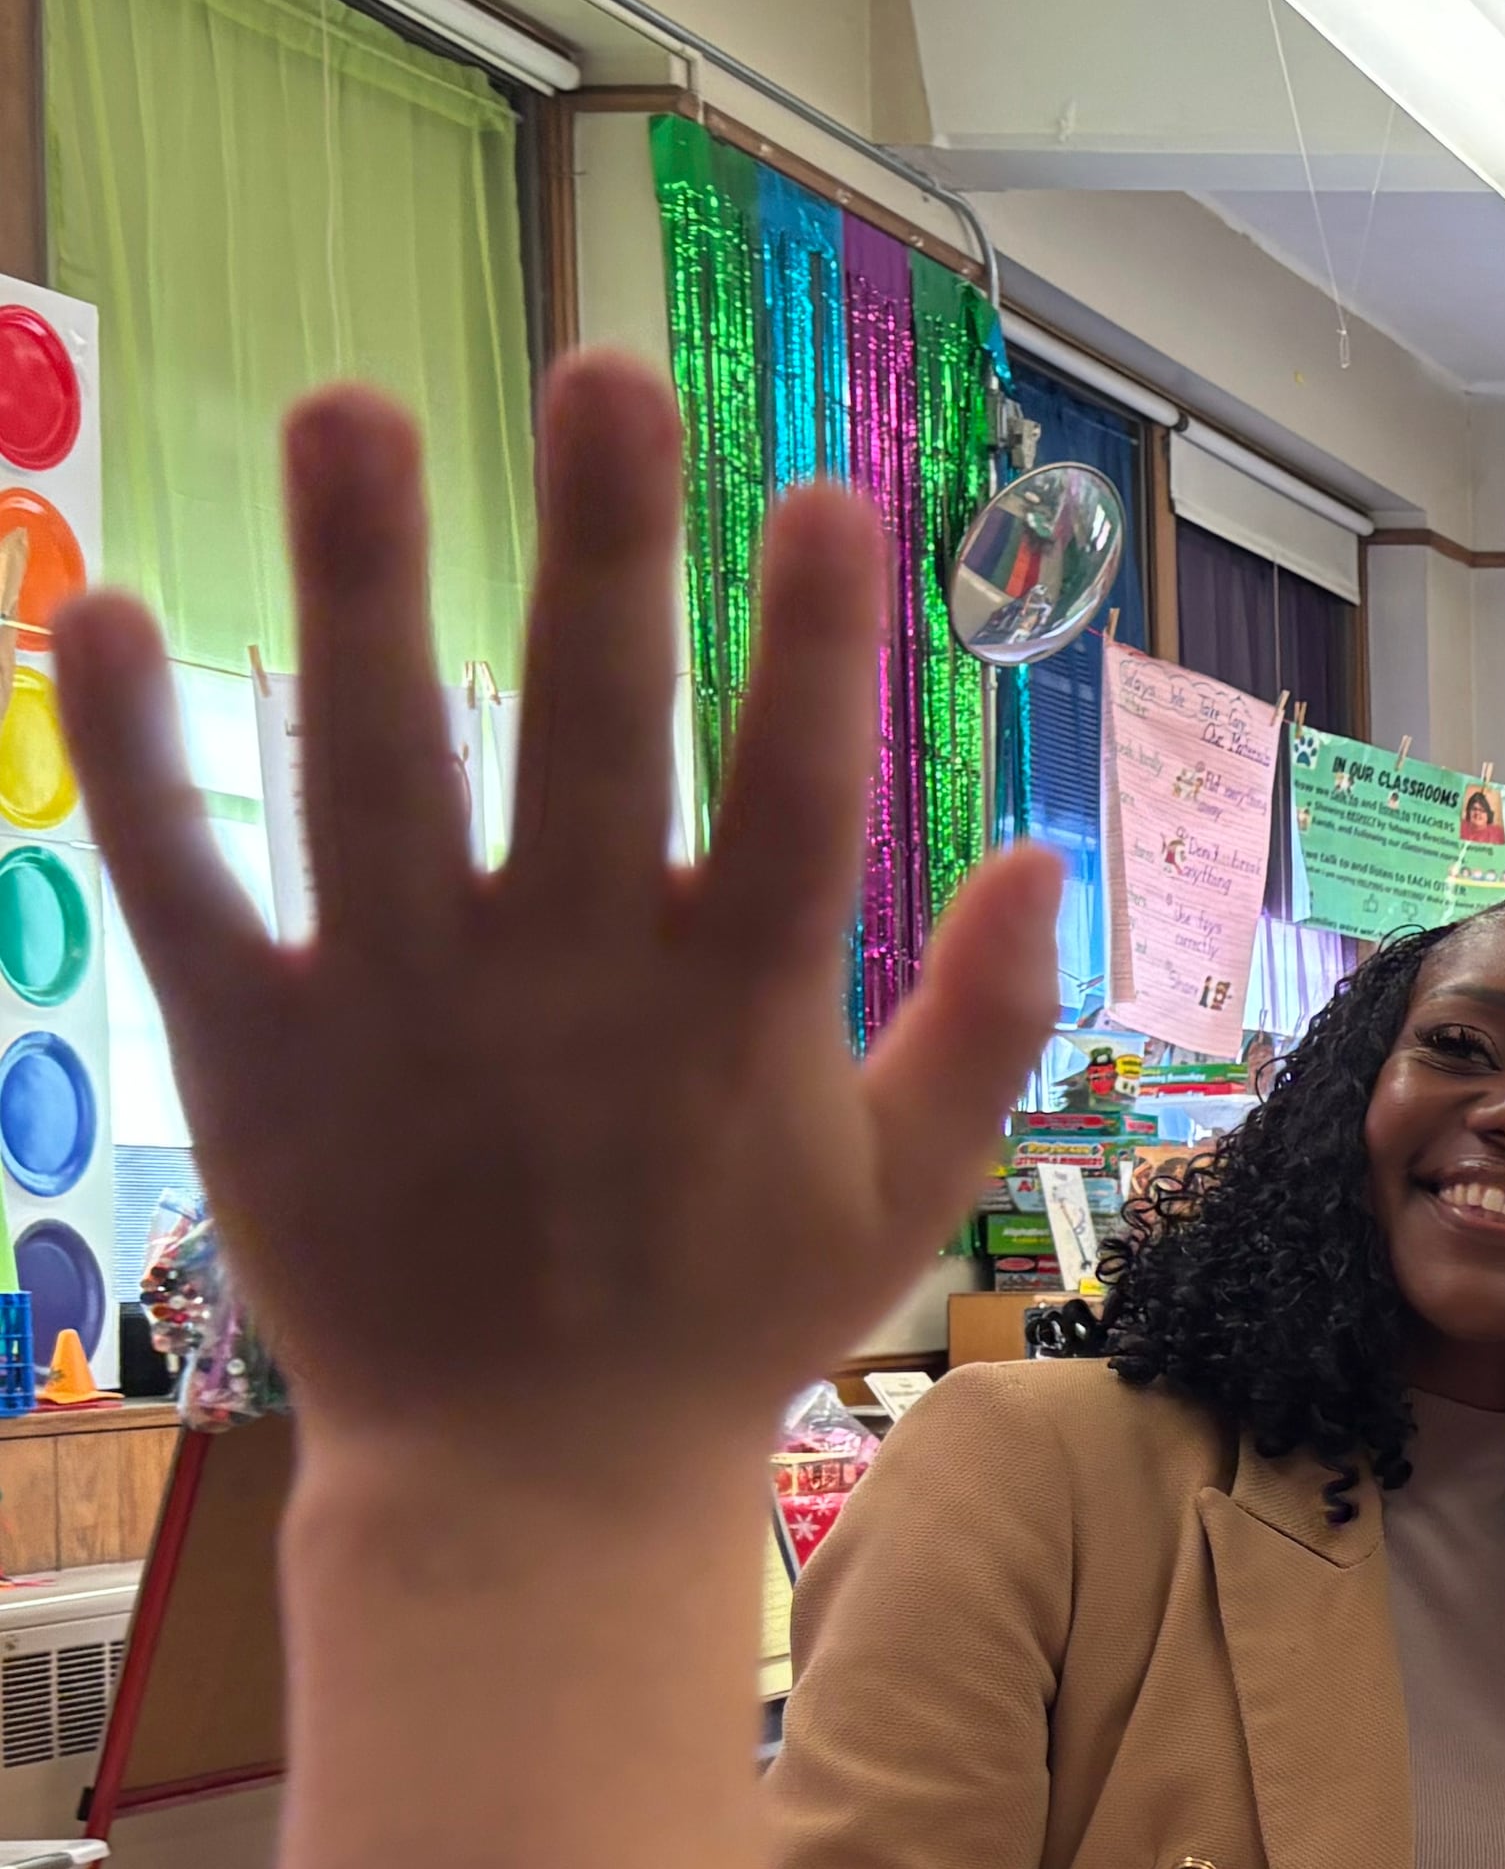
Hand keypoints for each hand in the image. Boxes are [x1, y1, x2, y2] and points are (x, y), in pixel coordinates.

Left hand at [50, 357, 1058, 1488]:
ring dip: (360, 582)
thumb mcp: (898, 1197)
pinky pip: (188, 888)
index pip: (791, 792)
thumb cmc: (722, 1332)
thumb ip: (979, 1029)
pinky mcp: (259, 1061)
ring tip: (350, 408)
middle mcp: (570, 987)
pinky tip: (107, 607)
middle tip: (604, 372)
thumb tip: (1034, 856)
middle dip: (603, 547)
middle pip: (589, 731)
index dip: (815, 643)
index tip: (829, 490)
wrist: (524, 1497)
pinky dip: (143, 757)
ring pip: (375, 766)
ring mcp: (405, 1014)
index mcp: (733, 1011)